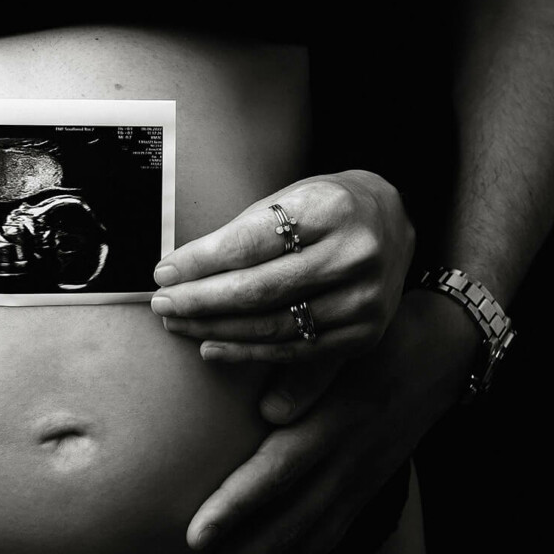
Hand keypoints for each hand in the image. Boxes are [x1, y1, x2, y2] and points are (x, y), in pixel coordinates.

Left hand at [152, 170, 414, 364]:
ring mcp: (363, 300)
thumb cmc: (323, 210)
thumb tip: (179, 273)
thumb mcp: (287, 200)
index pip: (249, 243)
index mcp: (331, 209)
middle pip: (258, 289)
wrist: (392, 222)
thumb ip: (240, 235)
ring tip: (177, 324)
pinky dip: (246, 353)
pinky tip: (210, 347)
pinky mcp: (362, 334)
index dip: (200, 262)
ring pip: (271, 326)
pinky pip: (292, 352)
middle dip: (199, 300)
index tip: (163, 272)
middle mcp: (354, 255)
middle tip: (161, 304)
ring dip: (214, 329)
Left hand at [175, 289, 477, 553]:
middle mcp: (349, 463)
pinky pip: (323, 548)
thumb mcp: (350, 341)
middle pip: (288, 526)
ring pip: (302, 548)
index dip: (240, 504)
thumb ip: (309, 372)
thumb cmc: (382, 336)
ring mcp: (359, 486)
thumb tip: (268, 408)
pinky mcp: (363, 497)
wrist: (446, 352)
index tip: (195, 536)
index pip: (283, 469)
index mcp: (339, 420)